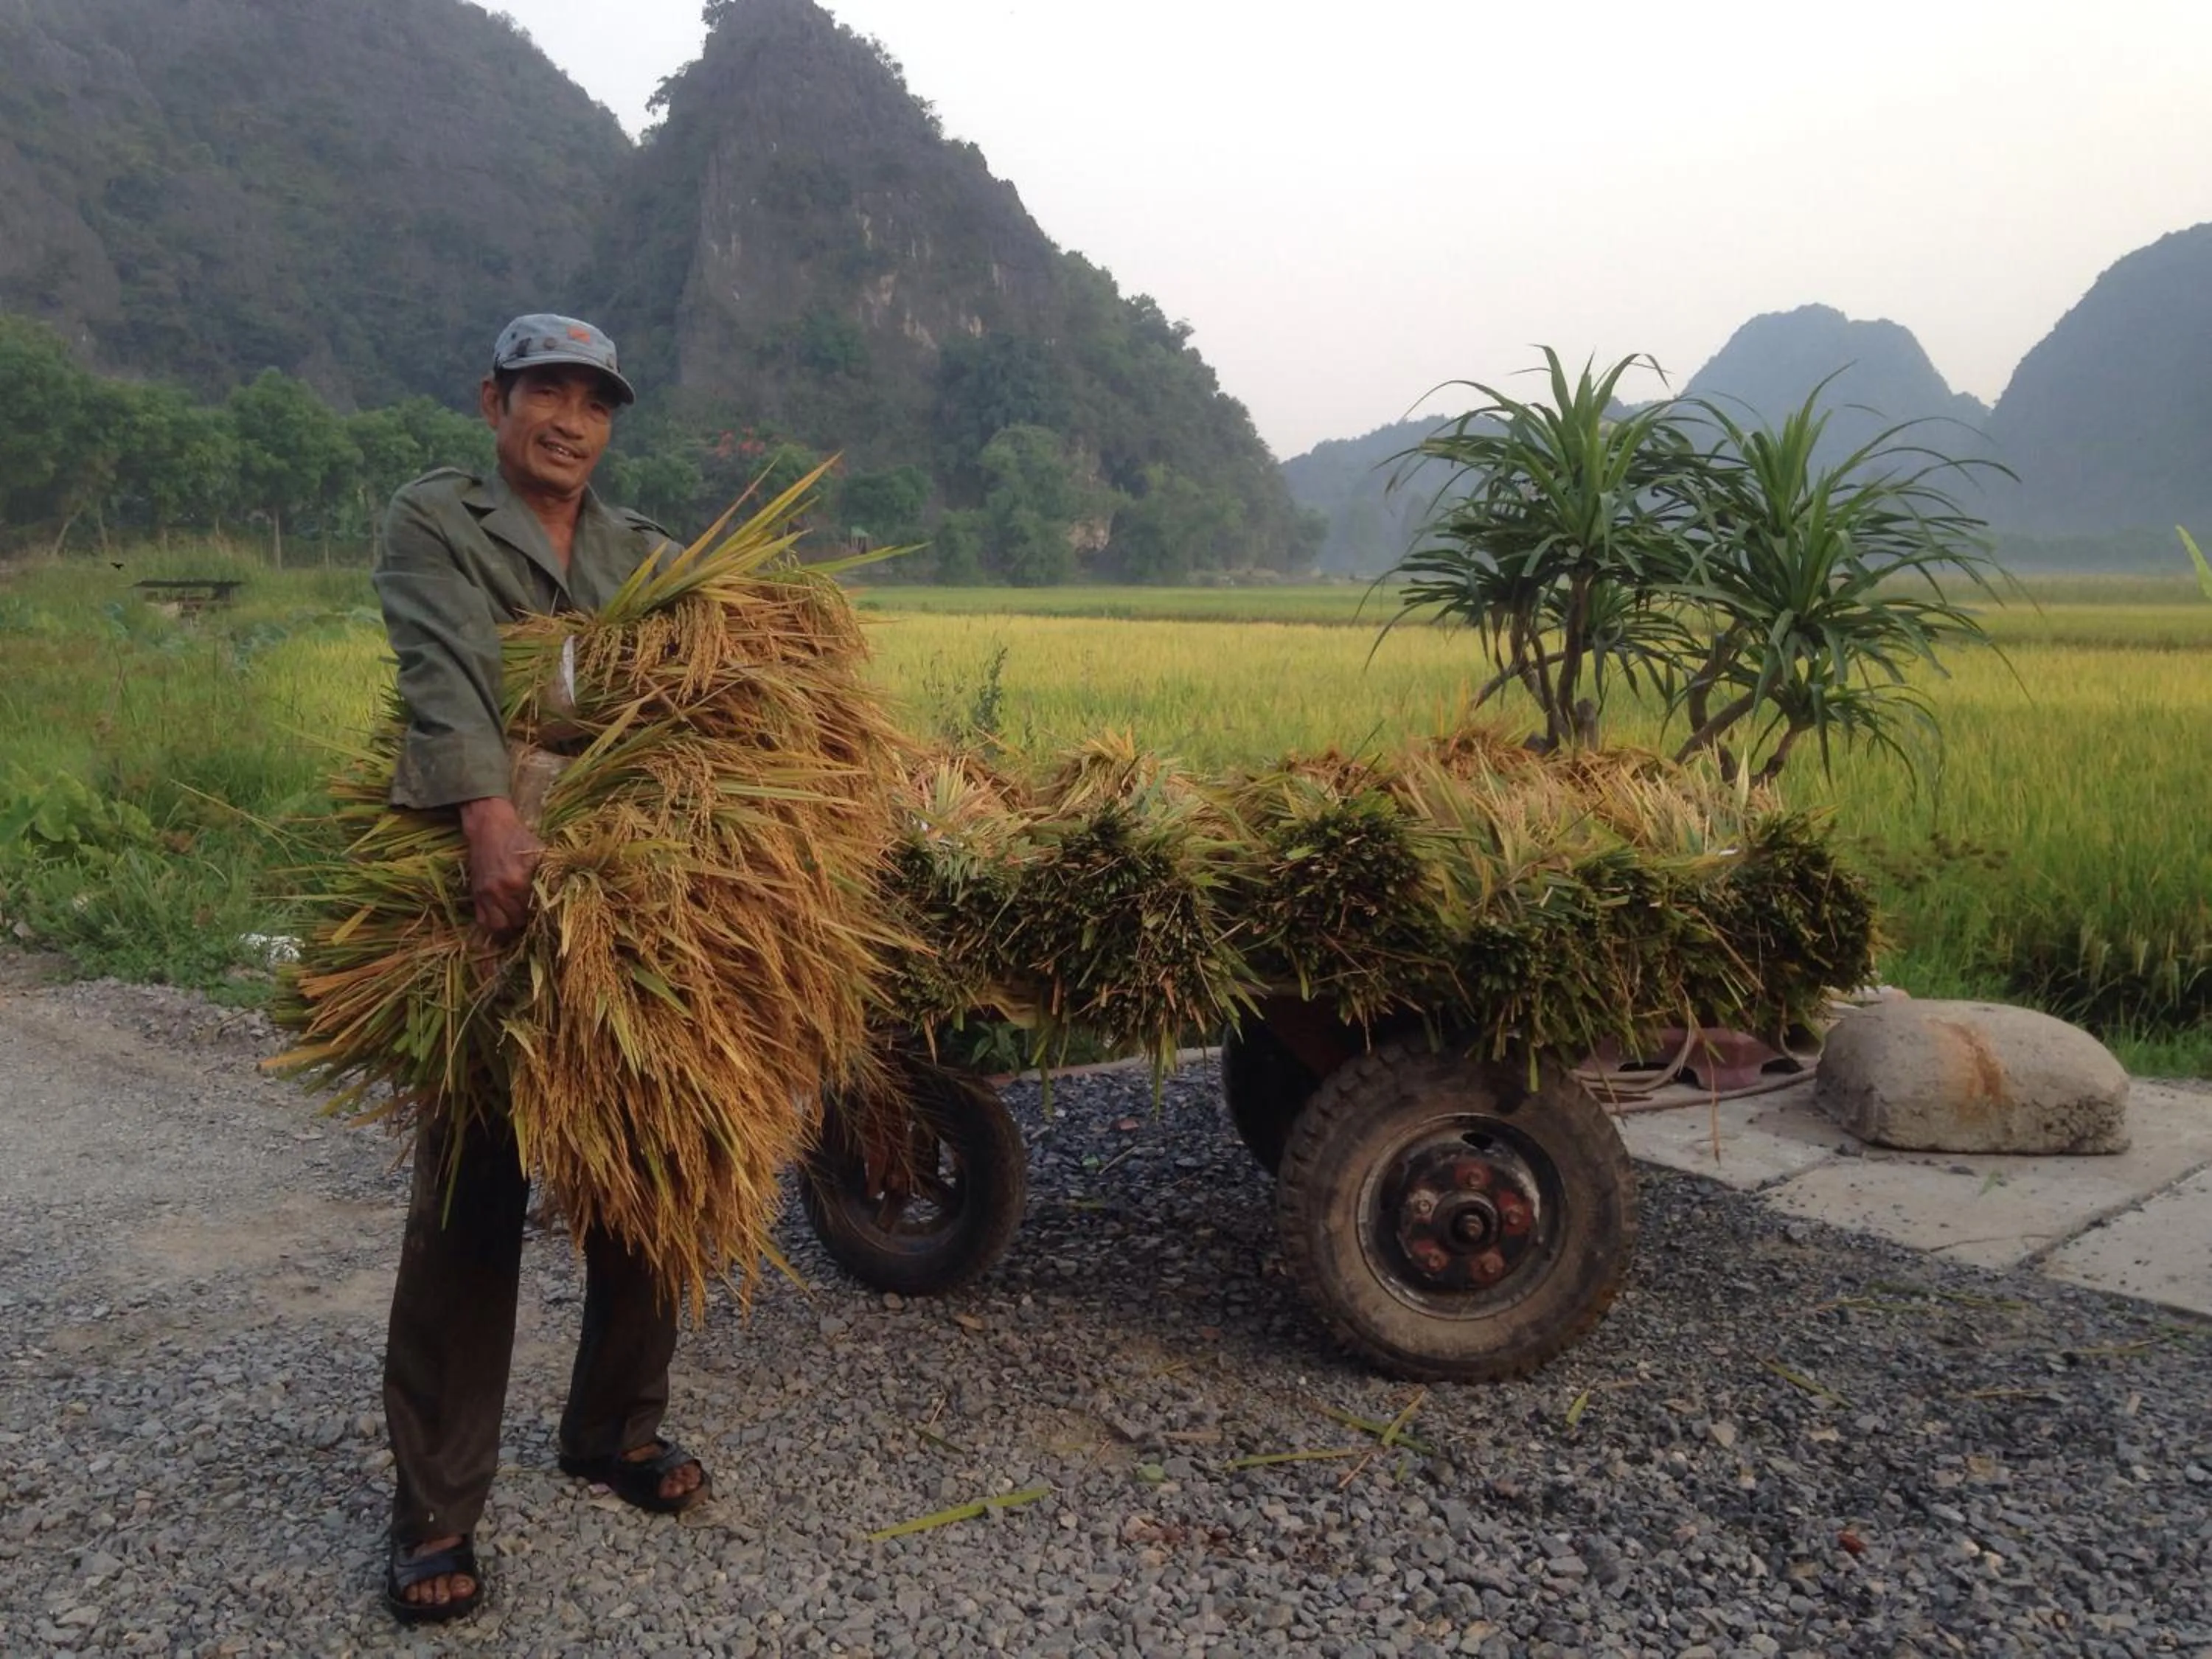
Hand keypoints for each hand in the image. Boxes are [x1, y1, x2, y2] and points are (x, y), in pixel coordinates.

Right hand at [458, 796, 543, 939]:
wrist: (489, 827)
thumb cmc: (520, 839)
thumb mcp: (542, 853)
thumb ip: (555, 874)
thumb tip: (570, 894)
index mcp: (520, 881)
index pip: (536, 911)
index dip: (546, 918)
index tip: (553, 920)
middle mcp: (502, 891)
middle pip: (519, 922)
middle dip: (530, 924)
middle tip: (539, 922)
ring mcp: (486, 895)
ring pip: (500, 927)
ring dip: (512, 930)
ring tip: (522, 925)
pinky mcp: (476, 896)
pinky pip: (483, 922)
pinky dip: (494, 927)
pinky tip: (505, 923)